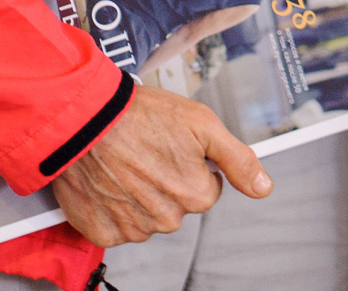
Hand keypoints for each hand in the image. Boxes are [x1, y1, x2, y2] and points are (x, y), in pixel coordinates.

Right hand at [49, 82, 269, 245]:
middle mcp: (166, 219)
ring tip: (124, 164)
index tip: (172, 147)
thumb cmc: (139, 116)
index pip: (207, 189)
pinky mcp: (102, 232)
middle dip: (166, 181)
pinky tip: (108, 182)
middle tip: (147, 152)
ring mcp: (133, 228)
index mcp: (195, 195)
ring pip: (148, 216)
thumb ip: (238, 159)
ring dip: (139, 195)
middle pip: (178, 205)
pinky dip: (112, 208)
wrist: (84, 121)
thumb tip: (263, 187)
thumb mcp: (203, 124)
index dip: (192, 164)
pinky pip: (116, 227)